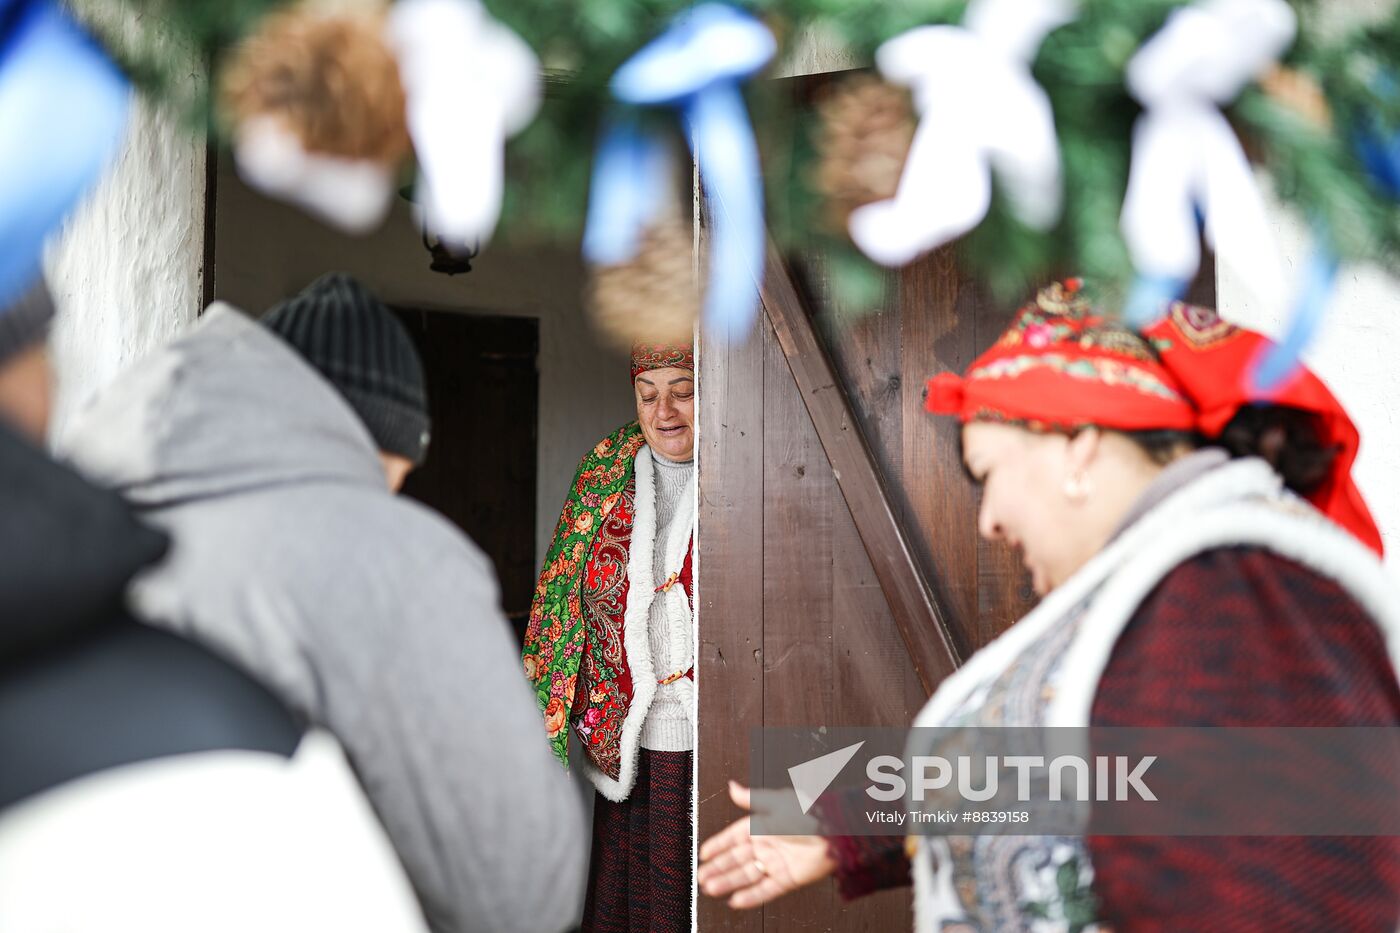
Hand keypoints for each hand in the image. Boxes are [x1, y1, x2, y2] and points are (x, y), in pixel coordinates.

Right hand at [697, 781, 835, 908]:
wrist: (836, 831)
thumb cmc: (808, 811)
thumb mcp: (775, 802)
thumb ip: (750, 798)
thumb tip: (731, 786)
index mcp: (762, 825)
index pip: (733, 837)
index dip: (718, 845)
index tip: (703, 854)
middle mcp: (767, 844)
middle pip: (737, 859)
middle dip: (718, 868)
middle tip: (701, 877)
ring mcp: (777, 862)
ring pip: (747, 875)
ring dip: (729, 882)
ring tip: (711, 889)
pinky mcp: (788, 878)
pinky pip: (766, 889)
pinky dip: (751, 896)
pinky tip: (736, 900)